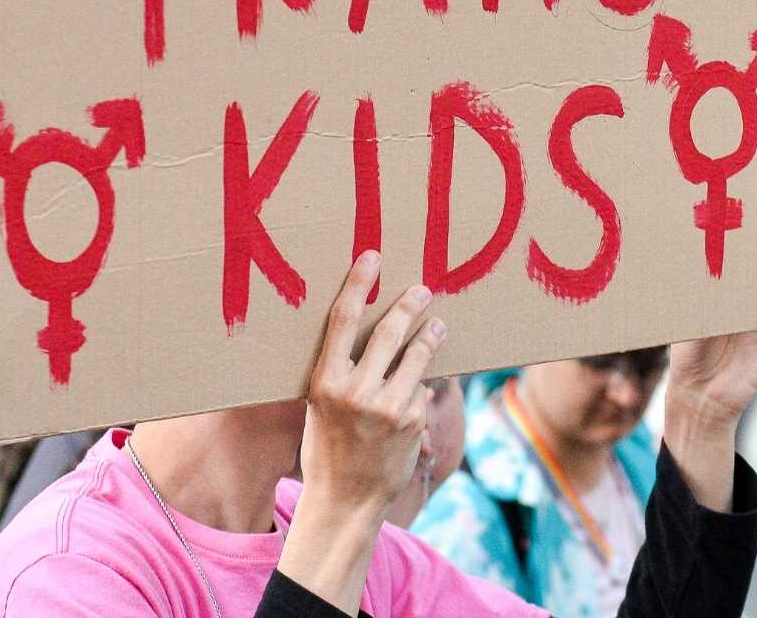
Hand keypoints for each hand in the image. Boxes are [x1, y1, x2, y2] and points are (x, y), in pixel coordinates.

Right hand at [299, 253, 445, 522]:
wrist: (345, 500)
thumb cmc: (327, 448)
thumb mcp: (319, 407)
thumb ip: (339, 372)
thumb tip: (364, 331)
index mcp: (324, 382)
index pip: (342, 321)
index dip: (358, 284)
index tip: (373, 257)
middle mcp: (355, 391)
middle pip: (389, 331)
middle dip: (409, 304)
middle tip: (423, 289)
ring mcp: (387, 407)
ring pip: (417, 356)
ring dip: (430, 335)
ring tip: (437, 325)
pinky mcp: (412, 421)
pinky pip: (422, 388)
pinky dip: (422, 385)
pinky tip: (421, 389)